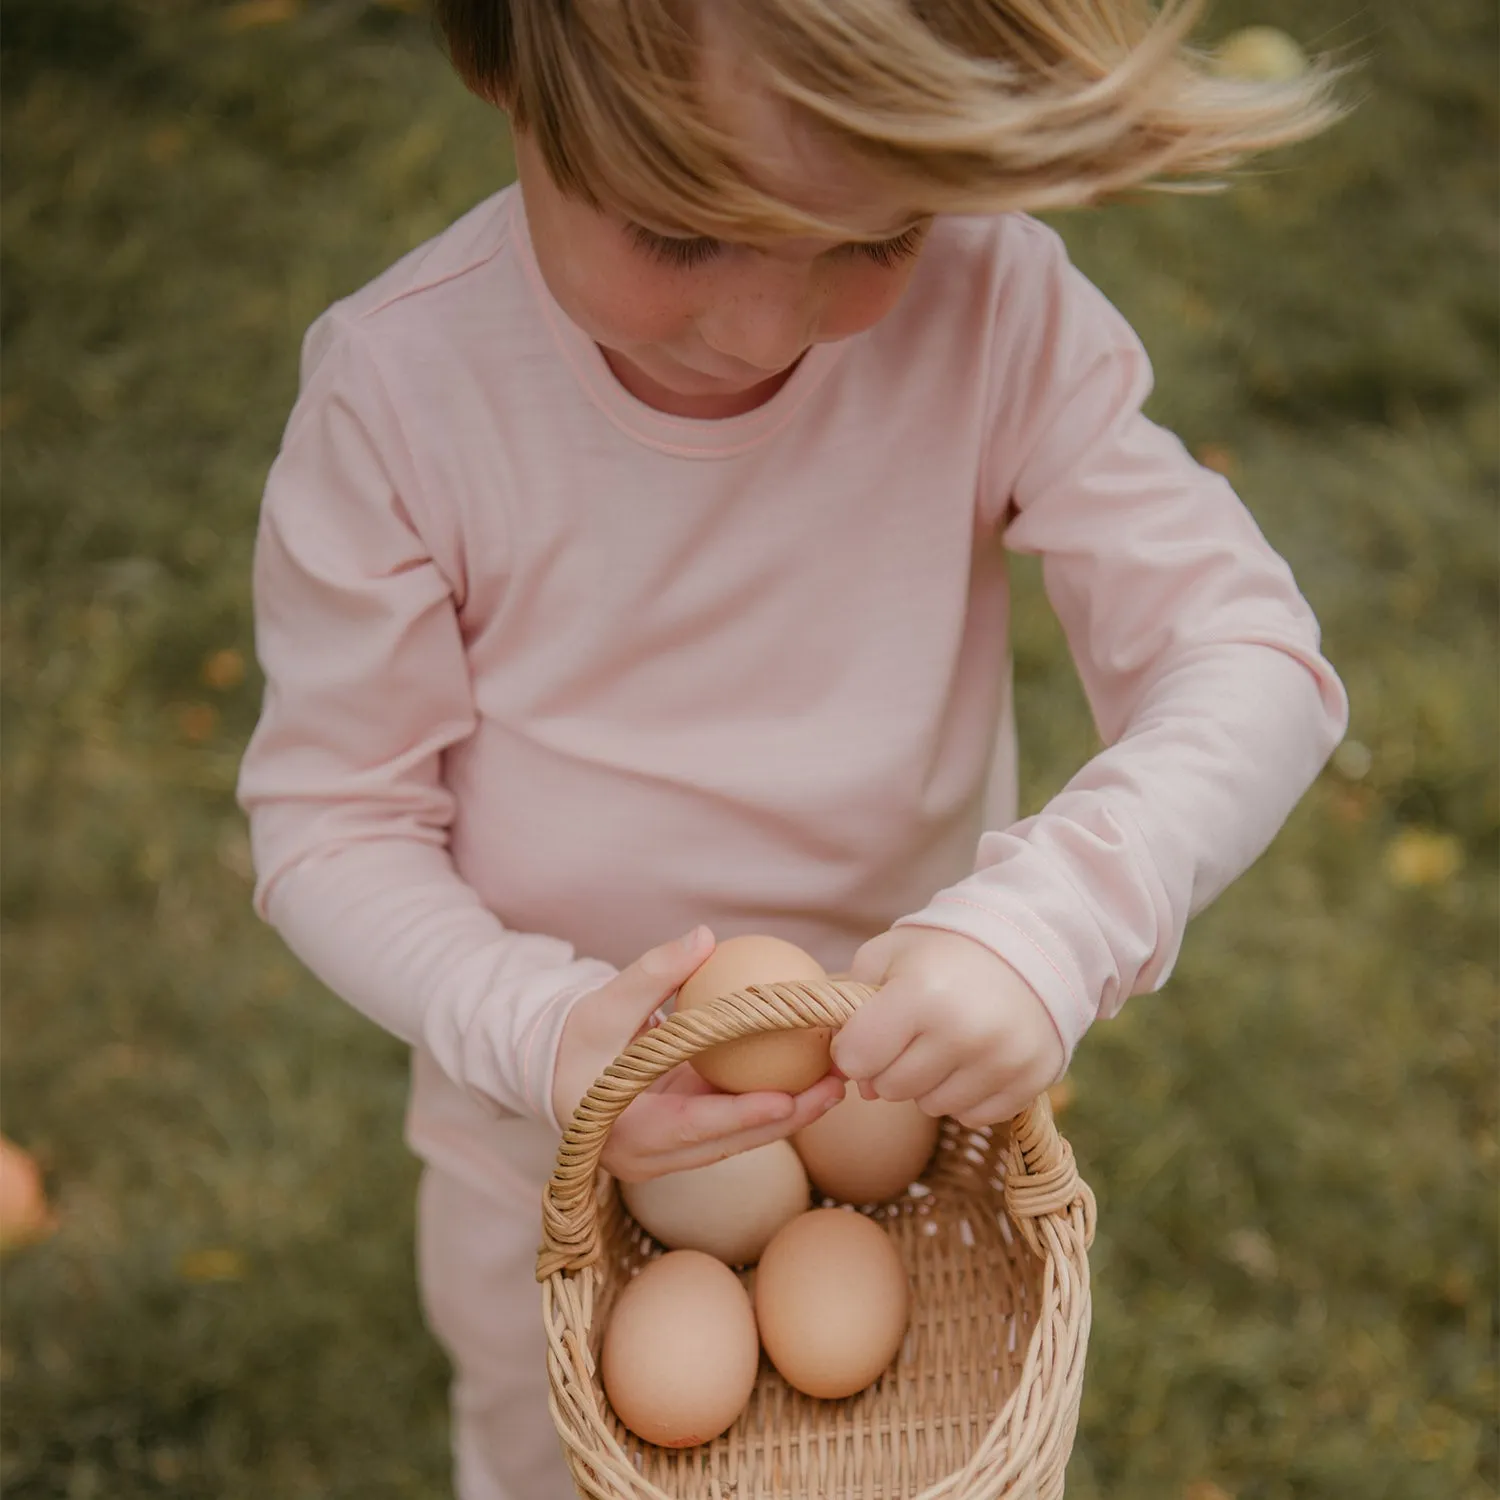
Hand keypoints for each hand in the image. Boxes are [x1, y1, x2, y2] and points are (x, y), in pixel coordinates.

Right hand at [551, 926, 845, 1182]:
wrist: (555, 1071)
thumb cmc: (575, 1038)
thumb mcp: (604, 1003)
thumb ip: (653, 973)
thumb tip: (704, 938)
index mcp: (625, 1131)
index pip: (690, 1127)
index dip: (740, 1115)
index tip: (786, 1100)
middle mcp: (651, 1157)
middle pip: (729, 1143)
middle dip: (786, 1119)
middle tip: (834, 1088)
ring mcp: (672, 1154)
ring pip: (739, 1138)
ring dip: (790, 1113)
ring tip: (837, 1082)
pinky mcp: (687, 1139)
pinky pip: (735, 1122)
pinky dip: (771, 1101)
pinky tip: (811, 1075)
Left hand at [830, 927, 1065, 1127]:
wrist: (1028, 945)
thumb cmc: (943, 952)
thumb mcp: (886, 956)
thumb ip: (850, 1009)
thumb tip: (851, 1078)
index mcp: (920, 994)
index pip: (857, 1058)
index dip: (853, 1049)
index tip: (868, 1033)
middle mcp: (964, 1032)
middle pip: (891, 1088)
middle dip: (889, 1066)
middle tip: (911, 1034)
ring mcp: (1003, 1060)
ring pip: (932, 1106)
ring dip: (928, 1083)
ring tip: (945, 1043)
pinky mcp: (1031, 1080)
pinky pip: (973, 1116)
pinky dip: (966, 1095)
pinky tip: (974, 1059)